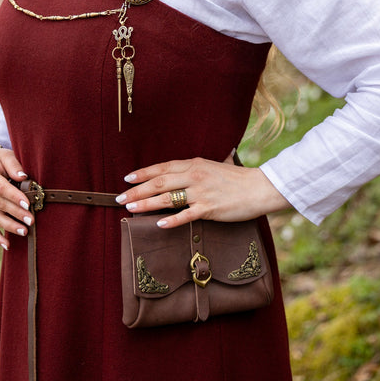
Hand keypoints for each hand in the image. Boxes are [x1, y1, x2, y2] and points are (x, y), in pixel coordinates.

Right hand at [0, 147, 33, 249]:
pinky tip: (7, 245)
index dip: (14, 197)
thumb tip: (23, 177)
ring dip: (9, 226)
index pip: (0, 188)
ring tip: (24, 231)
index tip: (27, 204)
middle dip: (15, 213)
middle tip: (31, 220)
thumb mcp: (5, 155)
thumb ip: (14, 165)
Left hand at [115, 152, 291, 228]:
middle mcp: (194, 175)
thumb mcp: (219, 164)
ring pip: (167, 198)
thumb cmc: (239, 178)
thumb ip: (206, 164)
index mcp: (195, 164)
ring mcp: (201, 192)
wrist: (260, 188)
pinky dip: (171, 220)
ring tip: (130, 208)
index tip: (127, 179)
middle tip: (119, 198)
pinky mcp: (209, 208)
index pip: (162, 167)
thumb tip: (208, 156)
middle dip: (137, 190)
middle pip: (159, 182)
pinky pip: (185, 215)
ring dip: (146, 204)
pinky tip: (158, 224)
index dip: (143, 173)